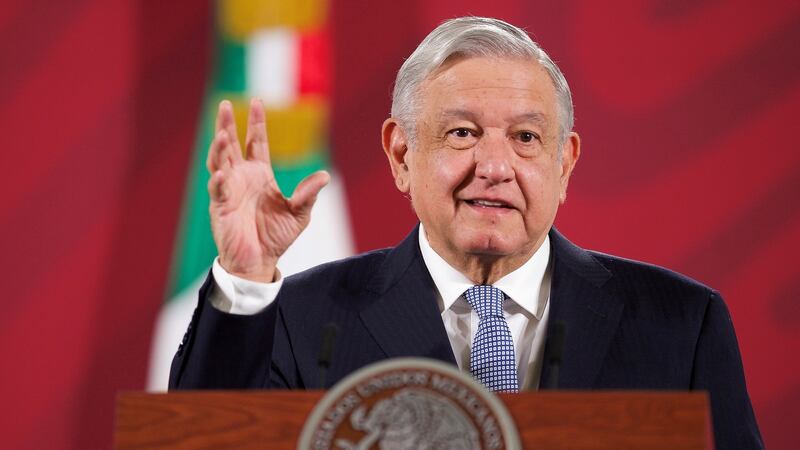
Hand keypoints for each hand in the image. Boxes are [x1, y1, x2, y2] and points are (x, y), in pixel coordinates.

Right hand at [207, 98, 328, 281]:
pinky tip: (221, 173)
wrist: (259, 261)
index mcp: (260, 174)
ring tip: (222, 134)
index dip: (256, 123)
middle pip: (231, 145)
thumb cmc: (276, 237)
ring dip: (219, 148)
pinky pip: (217, 190)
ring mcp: (228, 190)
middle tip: (224, 104)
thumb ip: (308, 194)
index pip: (256, 142)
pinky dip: (218, 181)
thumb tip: (325, 175)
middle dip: (227, 125)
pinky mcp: (220, 207)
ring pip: (218, 162)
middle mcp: (241, 178)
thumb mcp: (299, 213)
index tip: (257, 101)